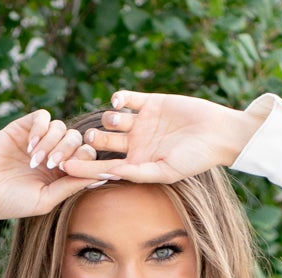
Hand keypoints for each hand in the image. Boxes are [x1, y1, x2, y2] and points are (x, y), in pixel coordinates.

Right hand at [0, 111, 100, 228]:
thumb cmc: (13, 202)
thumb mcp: (47, 199)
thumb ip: (73, 186)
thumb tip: (103, 175)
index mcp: (62, 173)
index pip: (86, 155)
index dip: (83, 159)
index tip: (67, 171)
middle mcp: (53, 153)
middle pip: (76, 138)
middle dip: (67, 151)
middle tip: (51, 165)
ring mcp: (39, 139)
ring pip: (61, 127)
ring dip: (51, 142)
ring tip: (34, 160)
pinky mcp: (23, 127)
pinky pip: (42, 116)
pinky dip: (40, 128)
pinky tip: (29, 145)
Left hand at [60, 91, 265, 185]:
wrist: (217, 133)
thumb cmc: (195, 159)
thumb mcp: (166, 170)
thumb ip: (139, 172)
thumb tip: (113, 173)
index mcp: (136, 165)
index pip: (104, 168)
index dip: (84, 168)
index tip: (64, 167)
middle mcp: (136, 145)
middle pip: (104, 144)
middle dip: (92, 142)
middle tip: (89, 139)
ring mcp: (142, 123)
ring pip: (113, 120)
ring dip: (109, 120)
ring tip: (115, 121)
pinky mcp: (150, 102)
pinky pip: (128, 99)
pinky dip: (119, 98)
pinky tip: (118, 101)